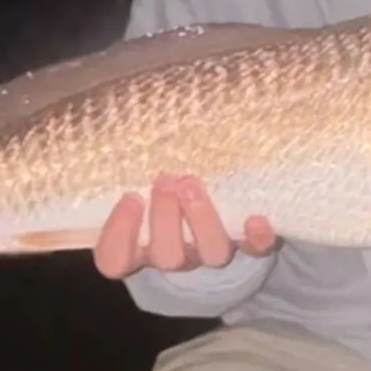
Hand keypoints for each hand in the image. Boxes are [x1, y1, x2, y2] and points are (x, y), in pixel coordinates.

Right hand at [93, 176, 276, 278]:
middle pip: (167, 257)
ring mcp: (208, 253)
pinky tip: (257, 218)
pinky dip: (256, 237)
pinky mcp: (243, 246)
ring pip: (211, 254)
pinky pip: (254, 251)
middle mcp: (172, 255)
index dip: (119, 234)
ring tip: (193, 182)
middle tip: (165, 179)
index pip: (114, 259)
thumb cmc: (154, 194)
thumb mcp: (131, 183)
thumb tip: (119, 111)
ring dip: (202, 219)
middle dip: (166, 218)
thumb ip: (122, 167)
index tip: (129, 197)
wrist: (200, 224)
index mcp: (135, 248)